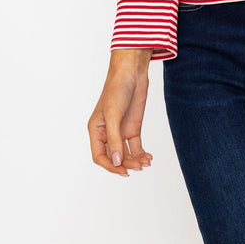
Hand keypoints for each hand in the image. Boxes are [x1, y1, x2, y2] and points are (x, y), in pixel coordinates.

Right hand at [87, 49, 153, 176]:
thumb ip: (115, 139)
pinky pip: (135, 146)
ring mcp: (121, 131)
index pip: (99, 156)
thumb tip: (116, 162)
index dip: (110, 166)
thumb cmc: (116, 90)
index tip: (122, 171)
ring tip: (145, 162)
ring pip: (126, 153)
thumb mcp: (113, 115)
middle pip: (114, 157)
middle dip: (125, 164)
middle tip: (138, 167)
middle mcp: (107, 133)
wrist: (132, 73)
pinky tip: (148, 158)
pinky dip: (141, 154)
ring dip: (135, 160)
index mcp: (96, 130)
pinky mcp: (133, 127)